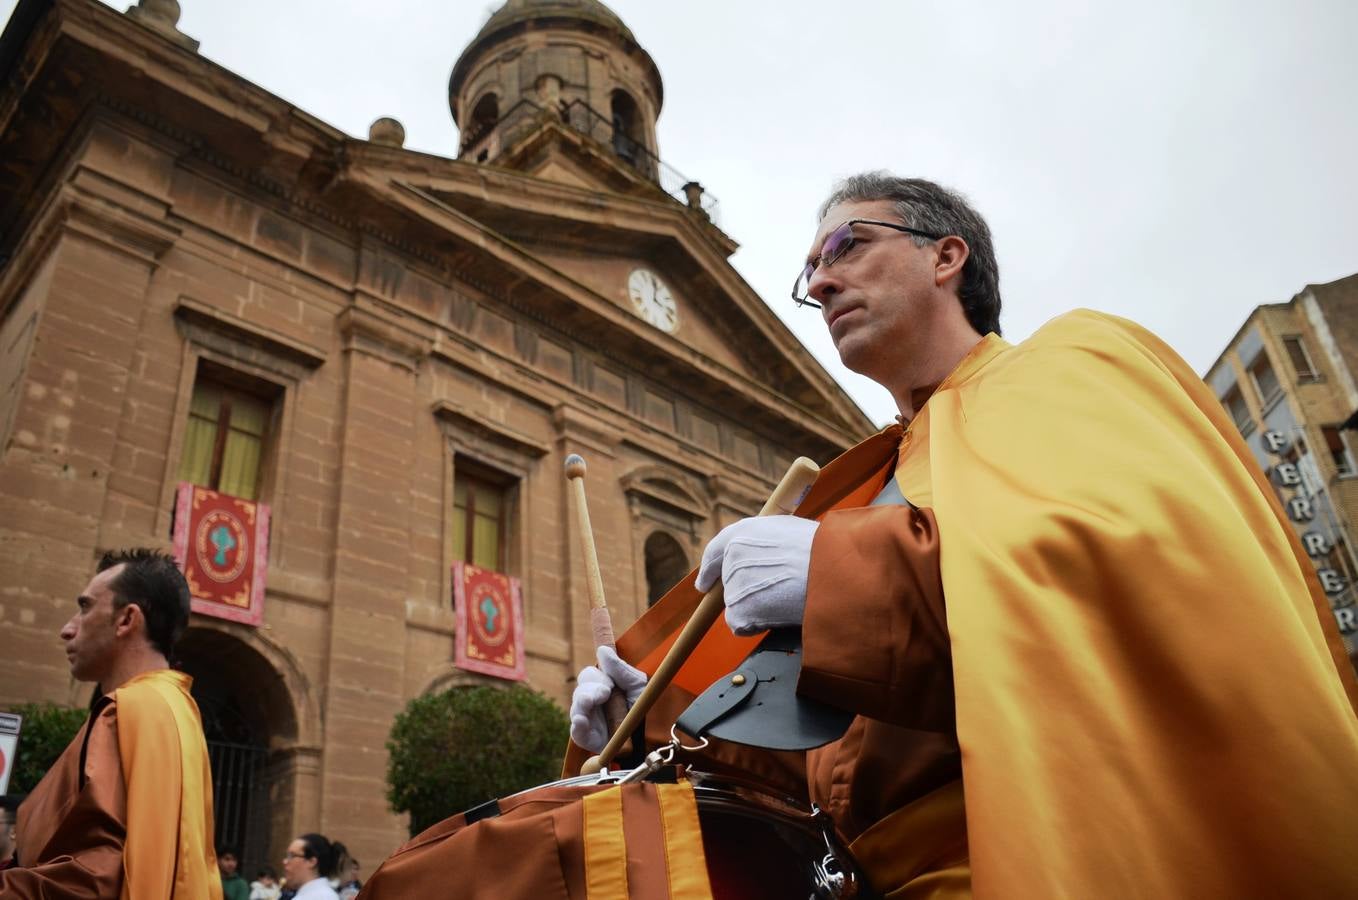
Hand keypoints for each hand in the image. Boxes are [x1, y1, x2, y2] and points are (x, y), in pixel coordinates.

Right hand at [568, 646, 646, 752]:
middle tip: (605, 693)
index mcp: (603, 688)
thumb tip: (602, 650)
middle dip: (590, 689)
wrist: (655, 737)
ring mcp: (590, 721)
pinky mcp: (590, 740)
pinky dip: (577, 725)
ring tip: (589, 702)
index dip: (596, 677)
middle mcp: (594, 703)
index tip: (609, 683)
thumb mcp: (638, 685)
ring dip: (582, 703)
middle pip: (580, 690)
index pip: (589, 676)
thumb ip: (620, 669)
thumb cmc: (645, 708)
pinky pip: (577, 732)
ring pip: (576, 708)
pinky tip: (581, 720)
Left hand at [695, 515, 818, 635]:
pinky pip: (741, 625)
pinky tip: (779, 614)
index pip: (716, 551)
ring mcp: (734, 583)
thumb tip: (761, 559)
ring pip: (738, 605)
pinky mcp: (739, 610)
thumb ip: (765, 543)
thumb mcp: (789, 531)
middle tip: (777, 592)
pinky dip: (756, 626)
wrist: (834, 570)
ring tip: (785, 599)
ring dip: (757, 608)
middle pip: (730, 583)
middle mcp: (732, 555)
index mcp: (743, 532)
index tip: (703, 584)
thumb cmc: (822, 551)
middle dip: (748, 592)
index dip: (709, 570)